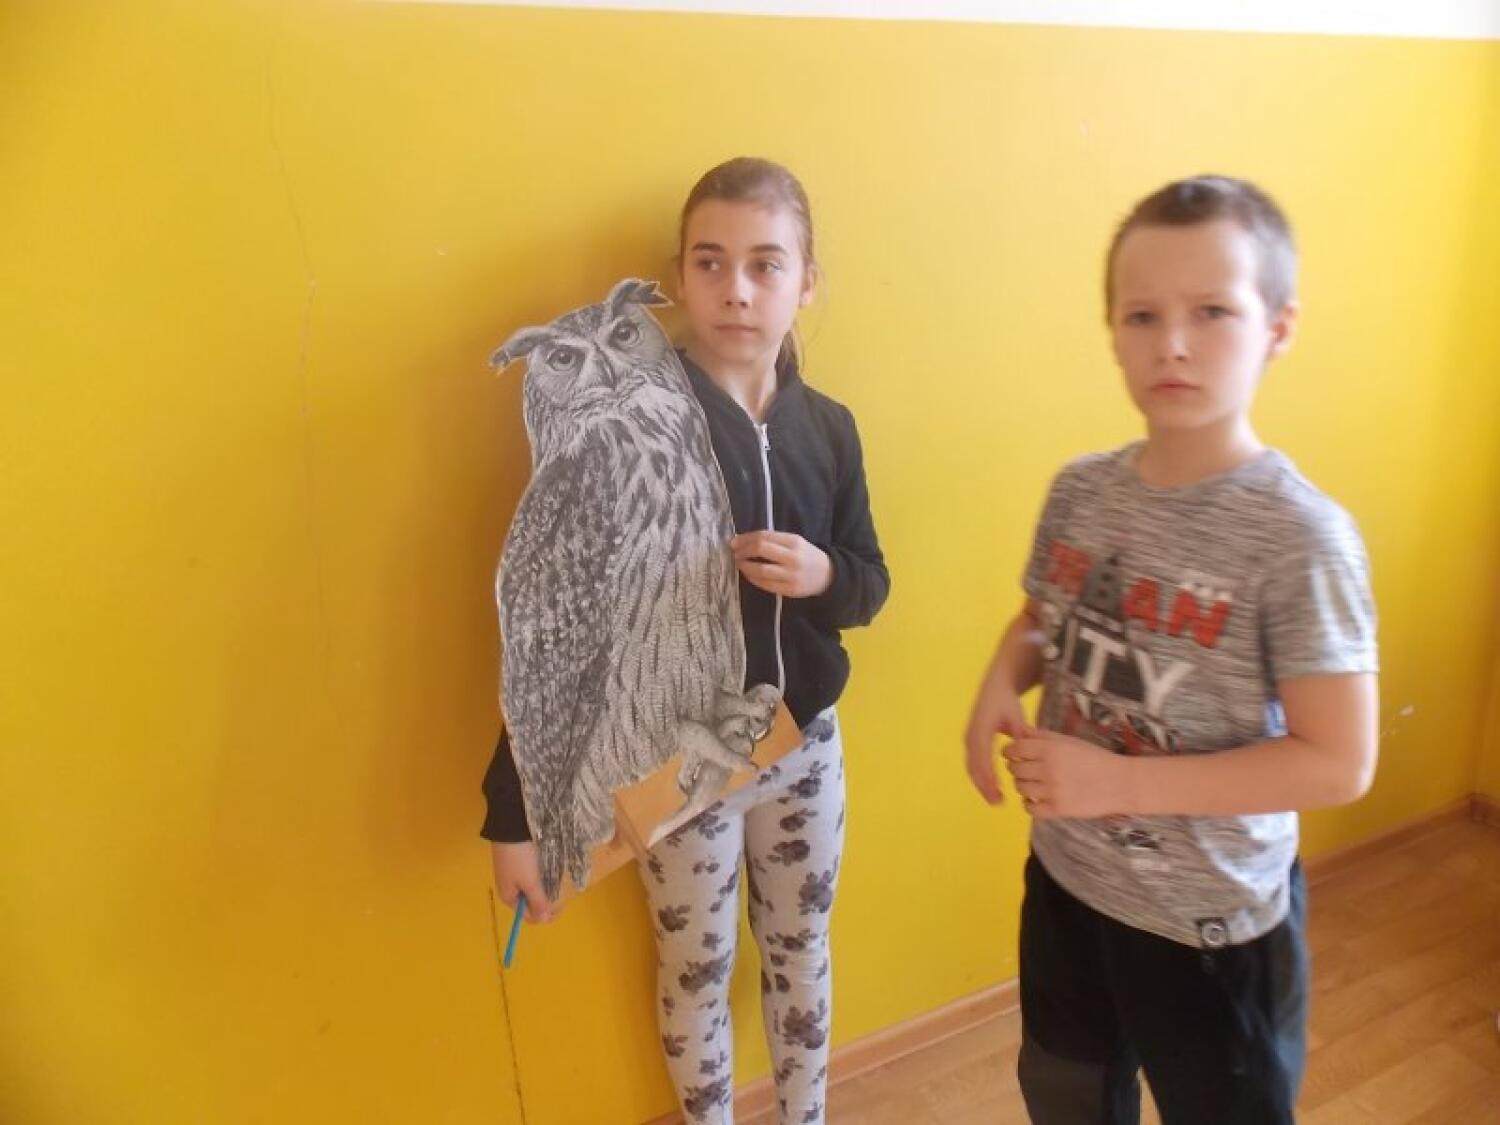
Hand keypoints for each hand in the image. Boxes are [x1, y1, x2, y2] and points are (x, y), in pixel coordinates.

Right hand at [490, 842, 558, 922]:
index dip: (545, 915)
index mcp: (509, 897)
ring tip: (560, 885)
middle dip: (547, 902)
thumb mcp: (530, 882)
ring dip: (546, 891)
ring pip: (533, 890)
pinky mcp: (520, 863)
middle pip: (531, 903)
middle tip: (563, 895)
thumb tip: (544, 921)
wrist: (511, 827)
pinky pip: (533, 878)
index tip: (561, 906)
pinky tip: (552, 875)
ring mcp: (515, 875)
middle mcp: (511, 889)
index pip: (529, 916)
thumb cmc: (520, 858)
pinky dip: (543, 880)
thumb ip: (538, 902)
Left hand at [731, 531, 831, 597]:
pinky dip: (753, 578)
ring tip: (739, 563)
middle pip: (761, 549)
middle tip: (734, 552)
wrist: (827, 576)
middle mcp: (793, 557)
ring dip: (745, 566)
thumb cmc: (806, 556)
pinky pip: (765, 584)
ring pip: (761, 569)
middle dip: (743, 550)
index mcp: (794, 542)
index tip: (734, 541)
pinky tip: (748, 574)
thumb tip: (743, 540)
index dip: (746, 538)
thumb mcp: (795, 542)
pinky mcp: (789, 590)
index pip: (764, 536)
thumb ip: (773, 540)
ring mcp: (791, 575)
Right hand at [964, 686, 1032, 804]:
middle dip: (984, 786)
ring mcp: (969, 740)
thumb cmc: (1007, 700)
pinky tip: (992, 789)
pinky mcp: (971, 743)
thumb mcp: (1016, 715)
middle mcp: (971, 736)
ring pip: (972, 767)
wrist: (995, 686)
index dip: (989, 776)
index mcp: (981, 729)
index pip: (983, 757)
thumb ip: (1020, 733)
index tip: (999, 791)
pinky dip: (981, 778)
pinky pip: (973, 764)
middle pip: (974, 766)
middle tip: (998, 802)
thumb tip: (1025, 752)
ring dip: (981, 785)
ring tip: (995, 800)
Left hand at [1003, 733, 1131, 818]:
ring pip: (1019, 788)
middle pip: (1014, 769)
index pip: (1015, 748)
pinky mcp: (1058, 809)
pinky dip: (1029, 804)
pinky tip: (1037, 798)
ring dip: (1022, 785)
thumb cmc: (1095, 758)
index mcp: (1050, 749)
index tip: (1013, 754)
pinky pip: (1030, 808)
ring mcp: (1052, 790)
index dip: (1010, 751)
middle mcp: (1048, 768)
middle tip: (1025, 769)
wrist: (1120, 783)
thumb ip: (1044, 736)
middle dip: (1016, 768)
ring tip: (1033, 784)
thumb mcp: (1070, 741)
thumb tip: (1021, 732)